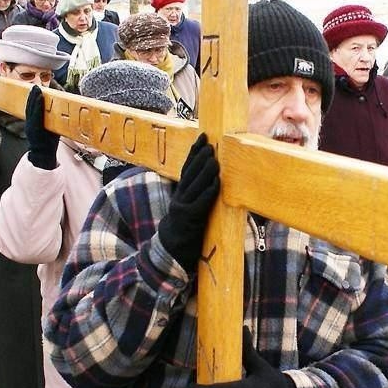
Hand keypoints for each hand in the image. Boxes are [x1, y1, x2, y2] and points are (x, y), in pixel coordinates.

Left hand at [25, 85, 59, 168]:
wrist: (42, 155)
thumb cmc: (50, 146)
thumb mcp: (55, 135)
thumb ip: (57, 125)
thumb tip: (63, 115)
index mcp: (38, 129)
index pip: (37, 113)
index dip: (38, 103)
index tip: (40, 94)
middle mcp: (31, 126)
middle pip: (31, 108)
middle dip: (33, 97)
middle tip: (36, 87)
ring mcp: (28, 125)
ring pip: (28, 109)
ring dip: (31, 98)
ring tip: (34, 89)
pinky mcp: (28, 125)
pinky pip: (29, 111)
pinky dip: (31, 103)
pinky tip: (33, 97)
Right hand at [158, 133, 219, 271]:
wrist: (172, 250)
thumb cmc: (185, 226)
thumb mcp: (188, 206)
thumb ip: (195, 192)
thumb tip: (210, 174)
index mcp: (180, 192)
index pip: (187, 167)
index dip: (194, 152)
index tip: (202, 137)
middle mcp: (179, 197)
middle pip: (190, 173)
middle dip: (200, 157)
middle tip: (210, 144)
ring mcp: (183, 208)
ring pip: (194, 186)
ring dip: (205, 171)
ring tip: (214, 158)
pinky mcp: (190, 219)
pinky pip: (201, 203)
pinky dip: (208, 192)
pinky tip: (216, 183)